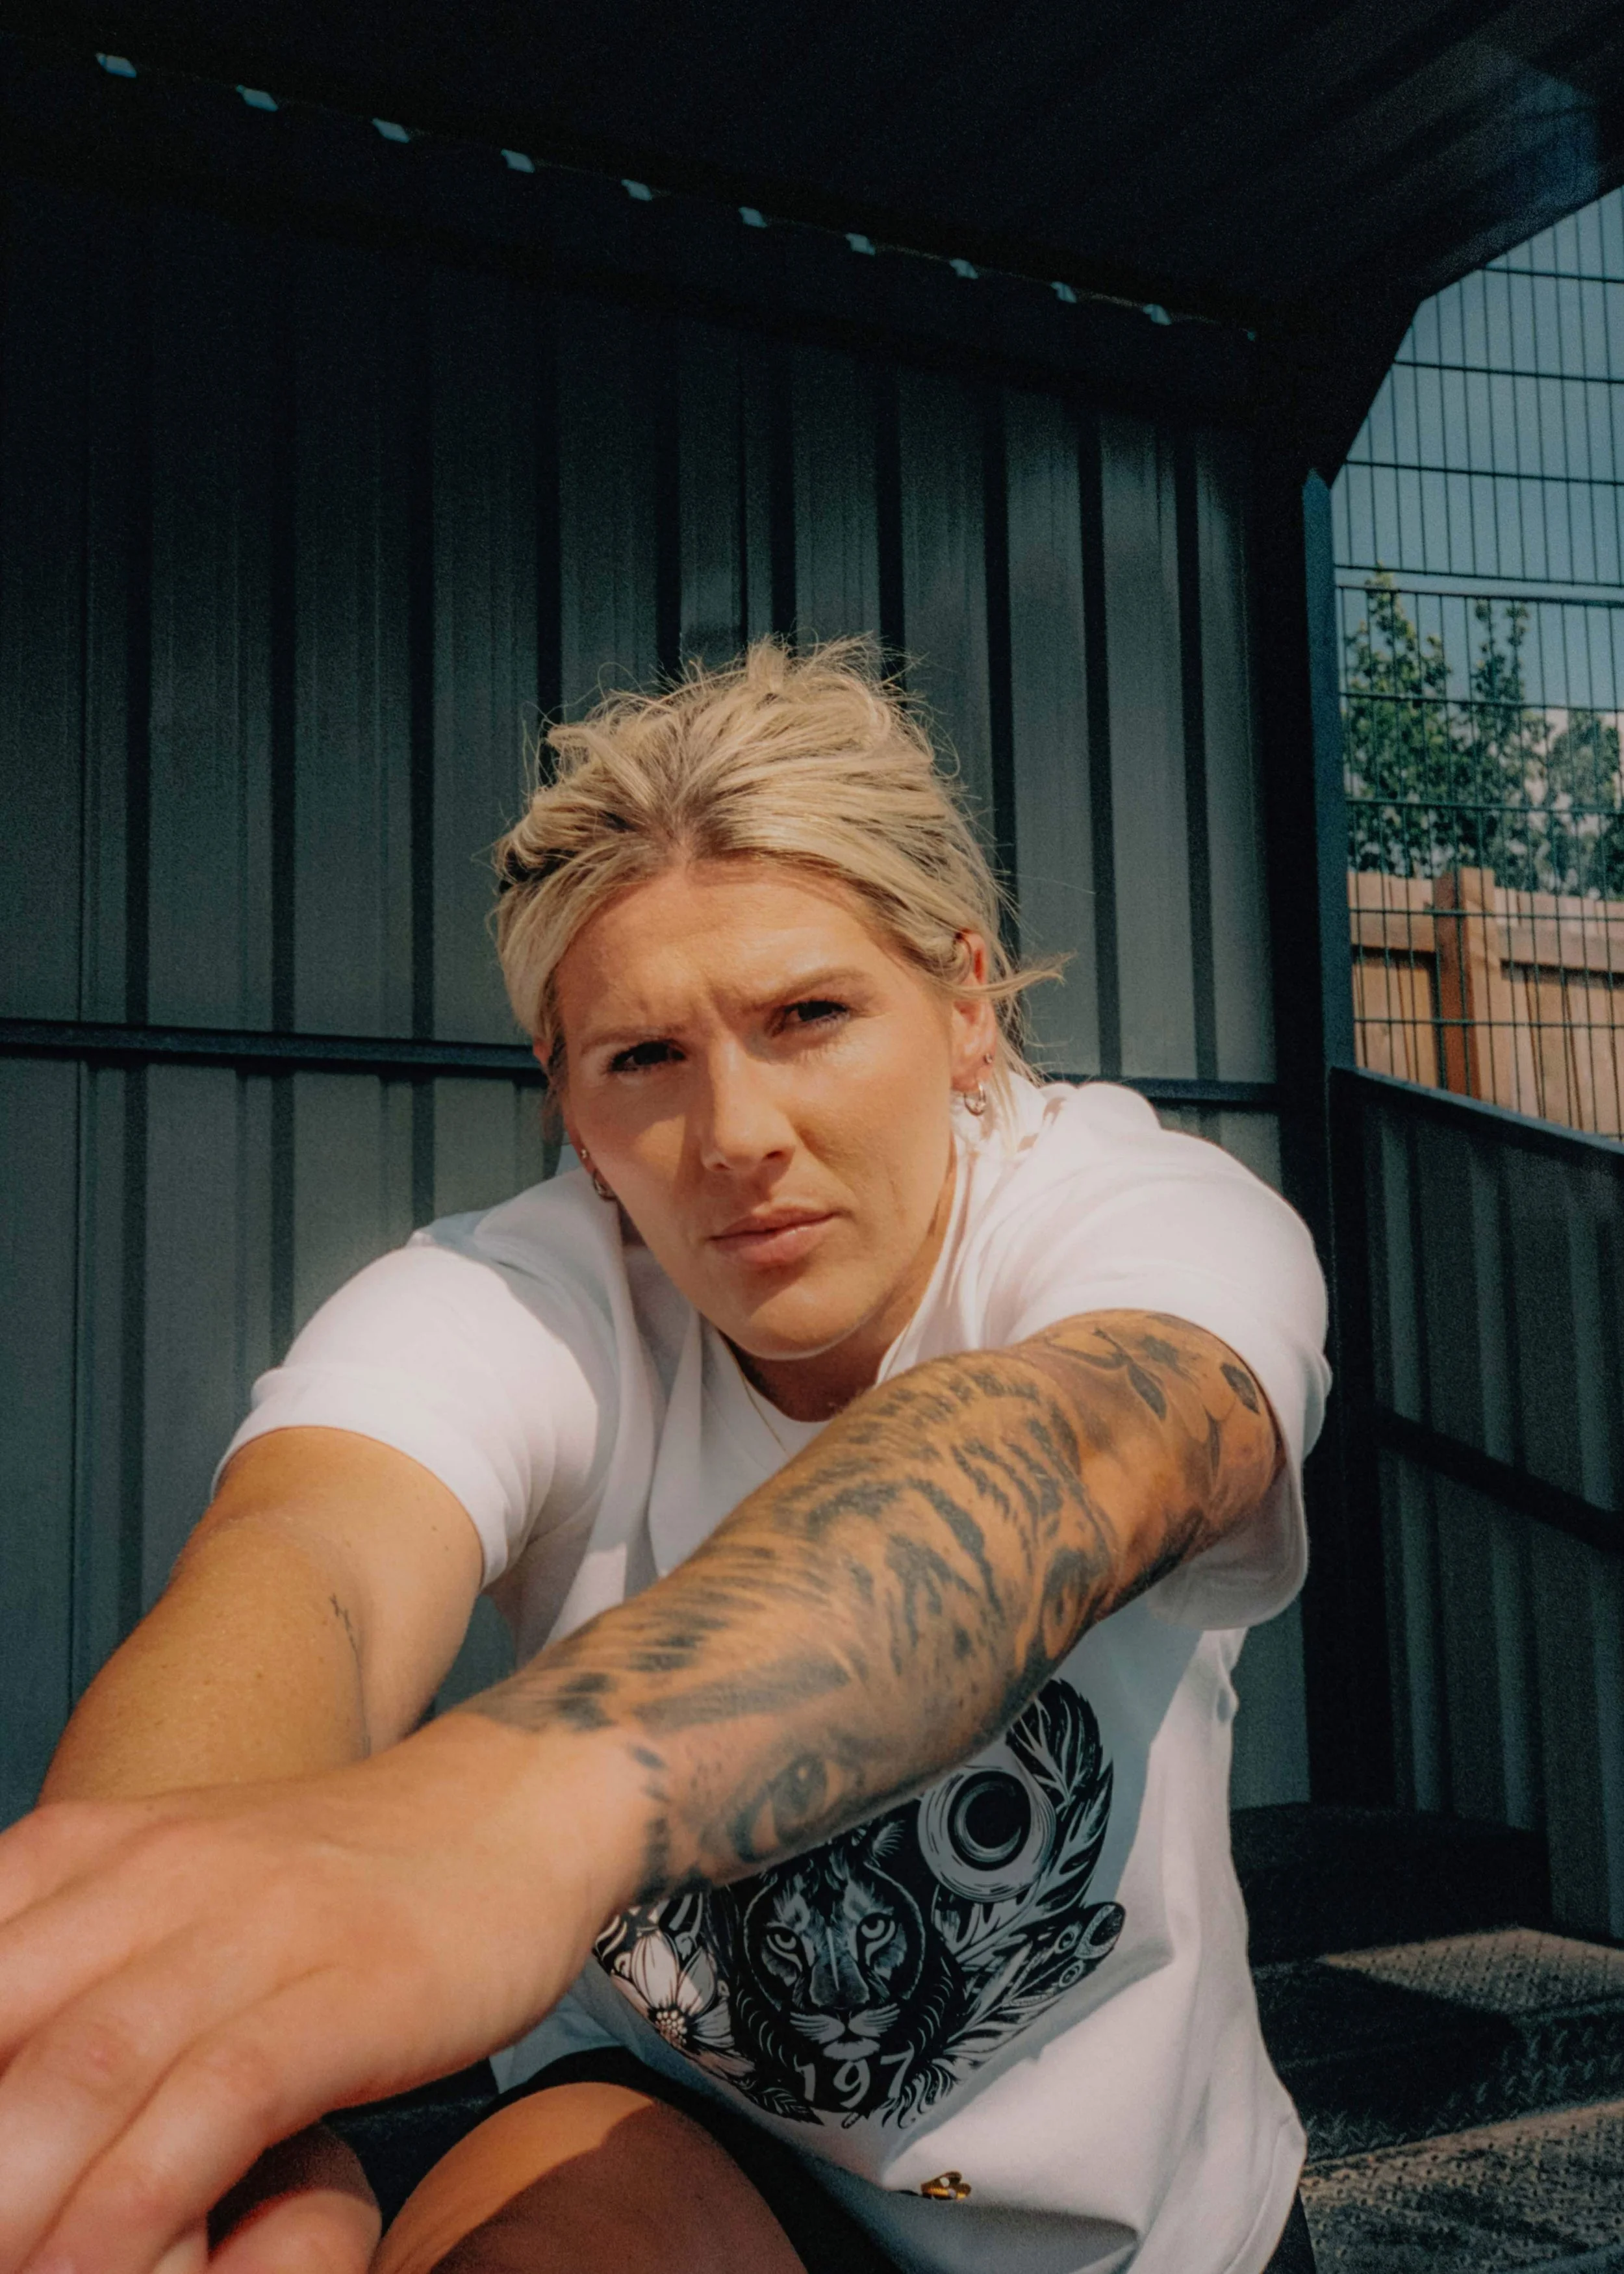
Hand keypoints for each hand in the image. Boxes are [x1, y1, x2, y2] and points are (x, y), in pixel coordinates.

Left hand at [0, 1717, 634, 2273]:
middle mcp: (156, 1875)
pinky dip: (140, 2204)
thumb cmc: (326, 1881)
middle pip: (0, 2031)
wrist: (507, 1805)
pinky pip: (219, 2101)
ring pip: (86, 2069)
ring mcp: (257, 1926)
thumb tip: (7, 2095)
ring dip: (16, 2201)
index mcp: (90, 1852)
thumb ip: (66, 1965)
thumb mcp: (168, 1895)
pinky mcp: (351, 1986)